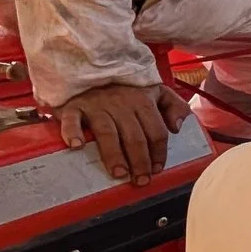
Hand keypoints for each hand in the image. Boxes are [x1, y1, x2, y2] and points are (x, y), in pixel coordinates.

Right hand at [57, 83, 191, 186]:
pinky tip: (77, 146)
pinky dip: (73, 132)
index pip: (156, 131)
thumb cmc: (125, 89)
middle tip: (140, 180)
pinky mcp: (74, 106)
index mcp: (143, 100)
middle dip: (140, 161)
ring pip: (108, 132)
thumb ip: (174, 106)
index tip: (157, 170)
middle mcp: (121, 103)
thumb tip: (178, 127)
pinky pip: (72, 120)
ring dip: (114, 155)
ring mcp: (97, 105)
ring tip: (119, 173)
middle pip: (134, 136)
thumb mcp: (155, 91)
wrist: (89, 70)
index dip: (158, 152)